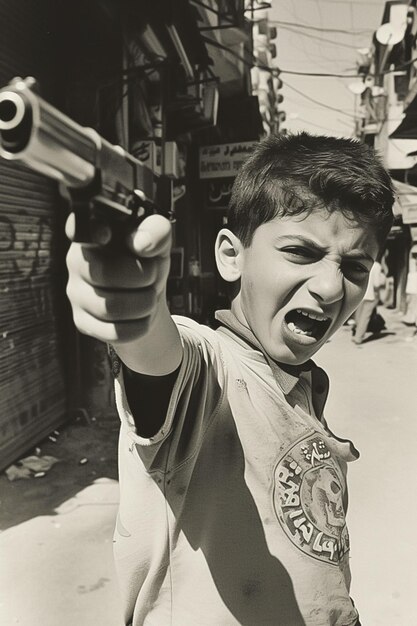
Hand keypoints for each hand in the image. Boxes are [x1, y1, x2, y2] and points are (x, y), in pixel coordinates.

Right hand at [65, 214, 171, 344]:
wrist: (148, 297)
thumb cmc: (147, 262)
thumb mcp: (159, 243)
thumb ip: (156, 231)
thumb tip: (142, 243)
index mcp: (93, 233)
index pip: (78, 228)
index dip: (91, 231)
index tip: (107, 234)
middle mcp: (76, 261)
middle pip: (105, 274)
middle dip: (143, 277)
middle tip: (152, 275)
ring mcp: (76, 293)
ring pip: (111, 307)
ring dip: (145, 303)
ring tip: (149, 295)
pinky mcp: (82, 322)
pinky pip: (114, 332)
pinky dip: (140, 325)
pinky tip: (141, 315)